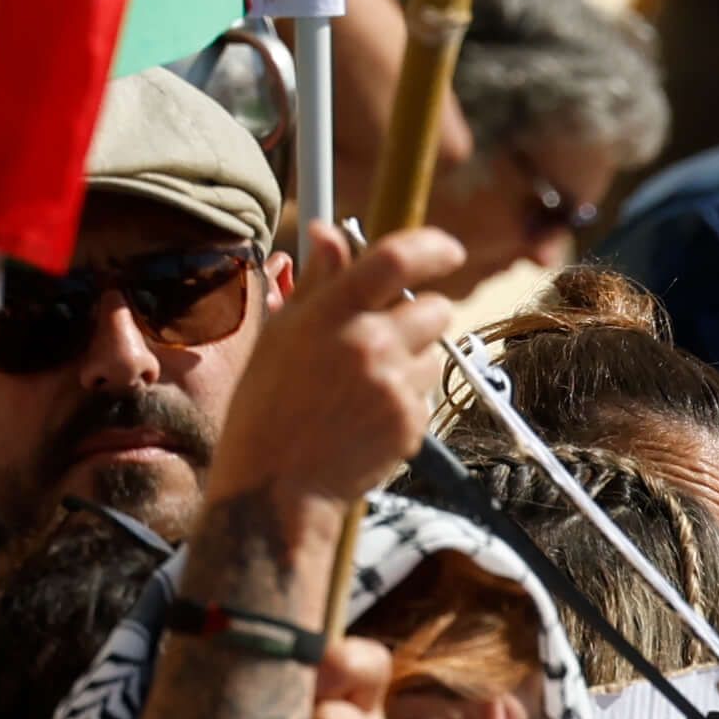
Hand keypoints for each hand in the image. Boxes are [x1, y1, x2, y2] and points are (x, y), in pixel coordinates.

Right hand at [208, 220, 466, 515]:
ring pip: (434, 354)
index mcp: (332, 314)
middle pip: (435, 308)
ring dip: (413, 361)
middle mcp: (369, 344)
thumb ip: (316, 281)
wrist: (277, 485)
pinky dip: (406, 399)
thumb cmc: (269, 406)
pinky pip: (426, 395)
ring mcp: (394, 386)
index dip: (432, 247)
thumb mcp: (281, 334)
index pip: (396, 260)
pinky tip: (368, 414)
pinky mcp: (411, 422)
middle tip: (390, 335)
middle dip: (422, 316)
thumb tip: (328, 232)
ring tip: (366, 385)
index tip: (448, 250)